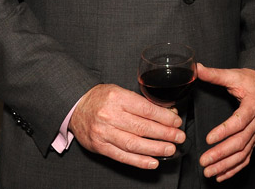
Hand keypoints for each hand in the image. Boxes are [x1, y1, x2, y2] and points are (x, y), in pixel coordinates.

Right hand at [68, 84, 183, 168]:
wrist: (76, 107)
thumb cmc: (101, 98)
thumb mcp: (121, 92)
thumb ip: (142, 103)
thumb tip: (167, 112)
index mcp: (118, 98)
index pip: (146, 109)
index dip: (164, 117)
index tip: (176, 122)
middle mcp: (110, 115)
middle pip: (142, 127)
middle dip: (164, 134)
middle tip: (179, 137)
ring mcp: (104, 133)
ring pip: (133, 143)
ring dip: (155, 148)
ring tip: (170, 149)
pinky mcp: (100, 147)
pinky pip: (122, 156)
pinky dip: (139, 161)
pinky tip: (152, 162)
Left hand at [196, 64, 254, 180]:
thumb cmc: (250, 82)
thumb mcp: (234, 75)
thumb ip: (215, 74)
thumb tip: (196, 69)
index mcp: (252, 106)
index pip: (239, 122)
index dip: (224, 131)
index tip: (208, 138)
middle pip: (240, 142)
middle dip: (221, 153)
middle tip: (204, 161)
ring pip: (243, 153)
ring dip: (225, 165)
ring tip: (209, 172)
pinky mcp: (254, 140)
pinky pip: (246, 158)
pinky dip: (234, 169)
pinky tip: (221, 175)